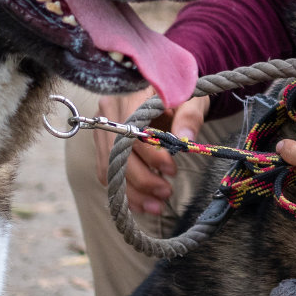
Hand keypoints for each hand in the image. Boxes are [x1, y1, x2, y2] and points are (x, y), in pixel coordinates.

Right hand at [92, 89, 210, 214]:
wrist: (168, 90)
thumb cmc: (182, 94)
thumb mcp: (192, 98)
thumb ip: (189, 116)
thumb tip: (185, 140)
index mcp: (130, 94)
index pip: (133, 132)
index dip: (151, 155)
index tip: (172, 170)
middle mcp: (109, 110)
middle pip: (117, 154)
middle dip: (142, 180)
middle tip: (166, 193)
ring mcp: (102, 128)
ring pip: (109, 167)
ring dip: (131, 192)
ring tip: (156, 206)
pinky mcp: (102, 143)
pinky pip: (106, 171)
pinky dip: (123, 190)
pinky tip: (141, 203)